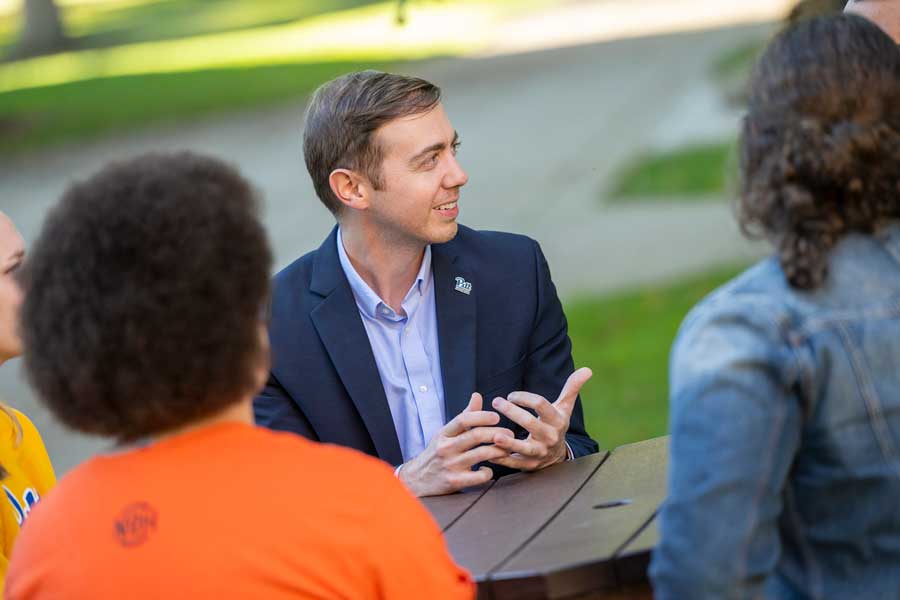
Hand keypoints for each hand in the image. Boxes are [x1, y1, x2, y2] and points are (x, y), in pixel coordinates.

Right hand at [398, 393, 512, 496]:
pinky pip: (478, 476)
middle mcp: (446, 448)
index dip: (482, 416)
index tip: (496, 417)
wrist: (417, 480)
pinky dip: (488, 472)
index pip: (463, 419)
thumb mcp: (446, 433)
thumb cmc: (437, 453)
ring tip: (507, 450)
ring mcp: (450, 465)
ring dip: (499, 451)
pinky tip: (488, 470)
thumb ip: (464, 416)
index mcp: (444, 433)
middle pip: (476, 435)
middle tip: (510, 434)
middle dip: (497, 433)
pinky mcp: (455, 482)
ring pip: (481, 454)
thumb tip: (477, 395)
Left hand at [489, 367, 591, 471]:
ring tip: (495, 435)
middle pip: (530, 423)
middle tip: (496, 402)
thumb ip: (572, 388)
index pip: (542, 405)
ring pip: (523, 448)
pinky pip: (514, 462)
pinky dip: (502, 458)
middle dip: (513, 412)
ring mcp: (539, 452)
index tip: (511, 395)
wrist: (557, 456)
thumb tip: (587, 369)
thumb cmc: (556, 425)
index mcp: (556, 421)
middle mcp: (549, 437)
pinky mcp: (529, 465)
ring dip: (509, 442)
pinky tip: (489, 451)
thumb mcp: (564, 408)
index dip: (526, 398)